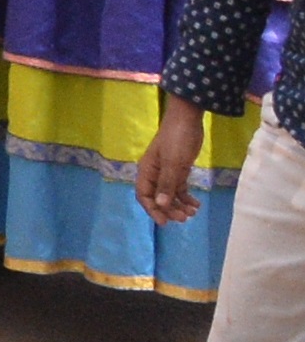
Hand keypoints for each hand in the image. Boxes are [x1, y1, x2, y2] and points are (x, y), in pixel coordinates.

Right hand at [138, 95, 206, 226]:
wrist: (188, 119)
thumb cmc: (177, 139)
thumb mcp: (173, 162)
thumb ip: (167, 184)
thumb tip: (161, 205)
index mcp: (148, 170)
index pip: (144, 195)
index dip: (152, 210)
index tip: (165, 222)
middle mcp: (155, 174)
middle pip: (158, 198)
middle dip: (169, 210)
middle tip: (184, 218)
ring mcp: (167, 172)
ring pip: (169, 195)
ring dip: (179, 206)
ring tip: (193, 213)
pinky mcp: (179, 170)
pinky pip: (179, 189)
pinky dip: (186, 198)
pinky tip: (196, 204)